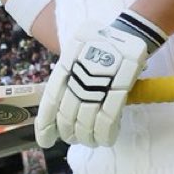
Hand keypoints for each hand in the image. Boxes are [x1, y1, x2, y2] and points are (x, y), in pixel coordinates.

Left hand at [34, 12, 165, 147]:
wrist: (128, 33)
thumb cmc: (100, 43)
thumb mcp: (74, 53)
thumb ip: (67, 76)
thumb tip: (60, 101)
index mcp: (64, 70)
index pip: (50, 103)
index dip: (46, 125)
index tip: (45, 140)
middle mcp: (77, 81)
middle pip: (67, 118)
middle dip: (68, 133)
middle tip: (72, 138)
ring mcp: (97, 88)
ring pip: (86, 124)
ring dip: (87, 138)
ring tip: (90, 141)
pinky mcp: (117, 94)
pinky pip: (107, 122)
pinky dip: (105, 135)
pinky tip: (106, 139)